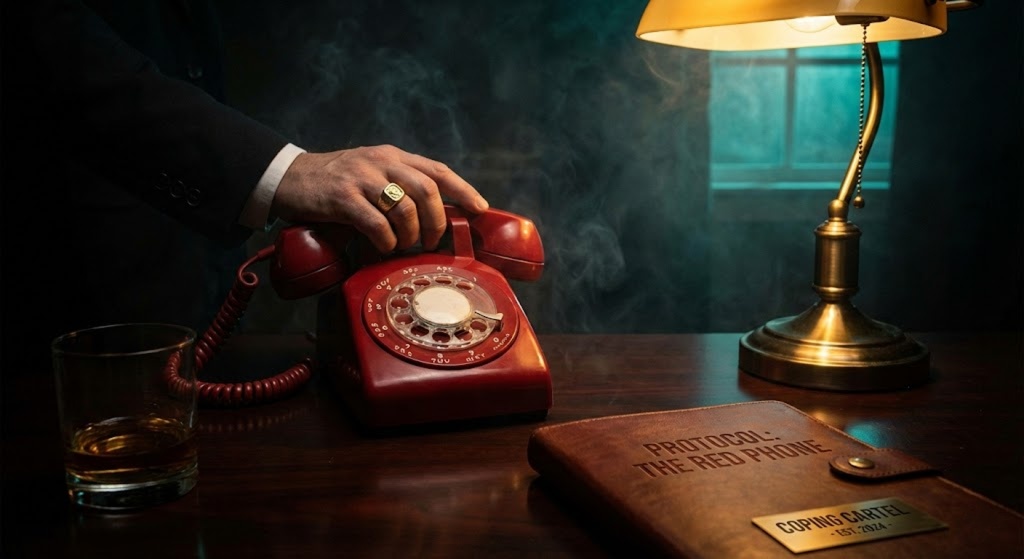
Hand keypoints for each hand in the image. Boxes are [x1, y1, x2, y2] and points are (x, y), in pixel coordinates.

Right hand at [270, 145, 488, 252]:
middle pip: (427, 191)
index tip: (480, 208)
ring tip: (403, 246)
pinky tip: (383, 247)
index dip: (463, 189)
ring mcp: (362, 178)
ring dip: (410, 235)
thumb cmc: (336, 182)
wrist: (289, 177)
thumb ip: (400, 186)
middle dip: (436, 222)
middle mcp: (382, 162)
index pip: (437, 170)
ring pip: (405, 209)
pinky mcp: (343, 197)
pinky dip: (386, 241)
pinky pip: (377, 224)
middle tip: (430, 242)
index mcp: (394, 156)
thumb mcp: (373, 174)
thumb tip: (435, 217)